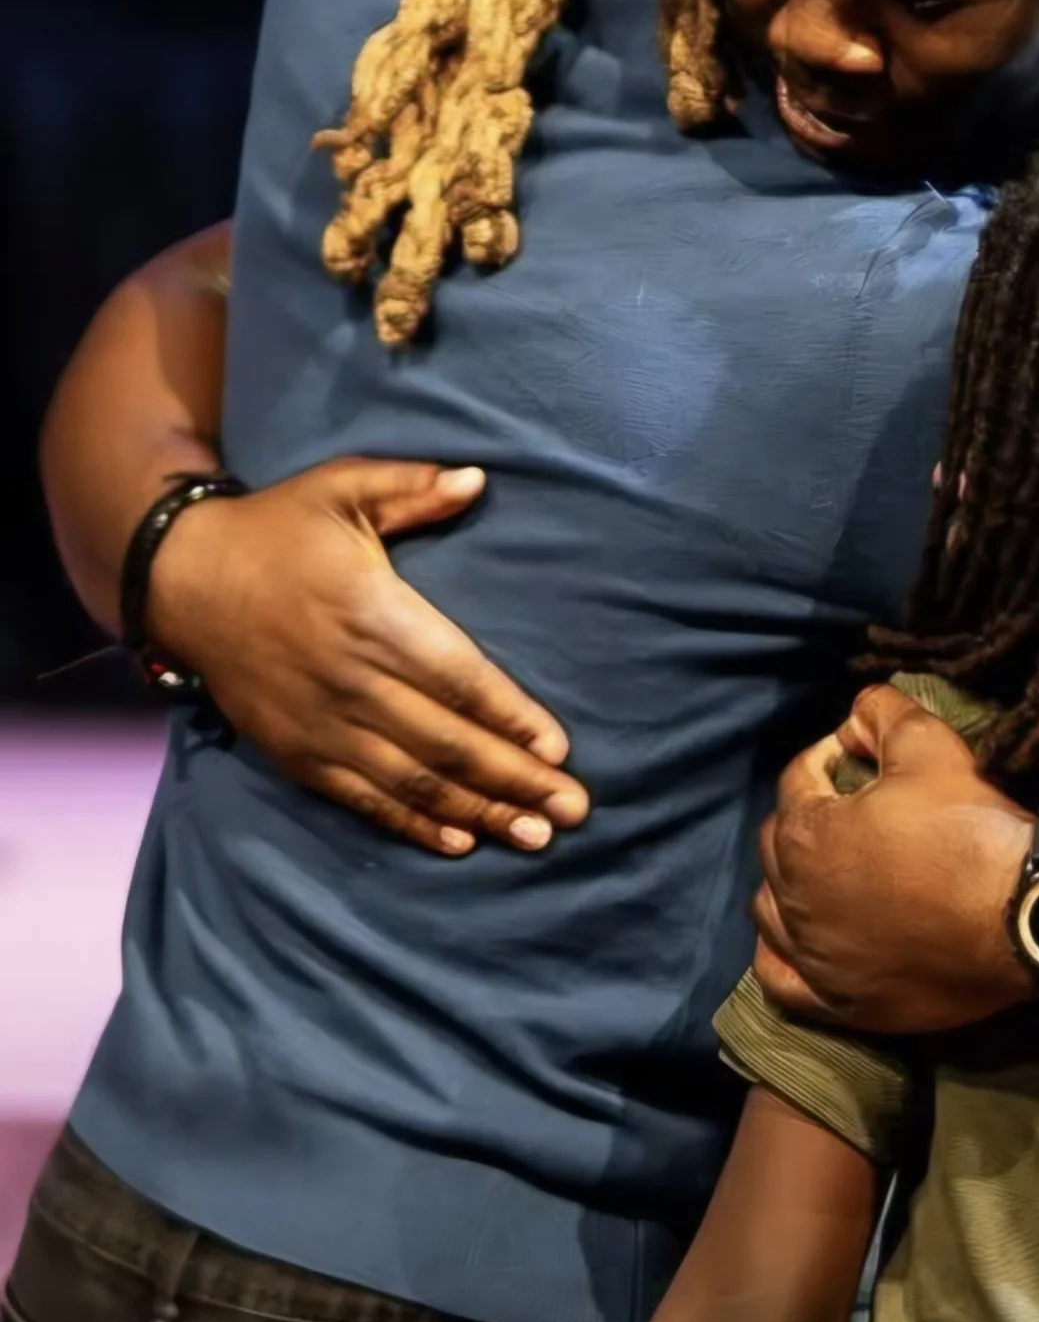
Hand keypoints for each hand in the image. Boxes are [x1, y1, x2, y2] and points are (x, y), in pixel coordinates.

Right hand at [149, 458, 588, 854]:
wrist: (182, 579)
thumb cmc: (279, 528)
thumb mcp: (344, 487)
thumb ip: (413, 485)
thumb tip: (479, 479)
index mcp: (373, 615)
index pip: (457, 677)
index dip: (510, 717)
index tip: (559, 748)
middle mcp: (350, 679)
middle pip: (447, 742)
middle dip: (515, 780)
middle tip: (574, 810)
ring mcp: (321, 724)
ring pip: (412, 781)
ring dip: (478, 812)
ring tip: (534, 838)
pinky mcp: (296, 752)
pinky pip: (362, 799)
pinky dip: (413, 824)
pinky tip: (460, 842)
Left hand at [753, 684, 1032, 1033]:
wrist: (1027, 916)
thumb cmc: (971, 828)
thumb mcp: (930, 745)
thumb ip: (882, 713)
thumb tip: (857, 711)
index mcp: (807, 836)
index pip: (798, 780)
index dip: (828, 757)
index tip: (860, 753)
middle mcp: (795, 901)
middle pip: (779, 845)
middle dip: (807, 816)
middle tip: (854, 806)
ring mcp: (816, 959)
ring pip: (771, 912)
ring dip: (790, 882)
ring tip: (830, 868)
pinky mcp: (842, 1004)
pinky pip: (783, 982)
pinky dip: (781, 958)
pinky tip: (799, 941)